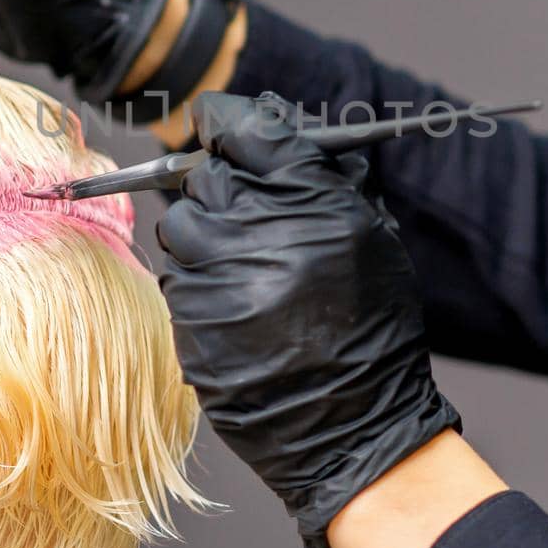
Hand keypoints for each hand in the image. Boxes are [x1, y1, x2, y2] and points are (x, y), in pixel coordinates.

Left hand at [157, 92, 460, 547]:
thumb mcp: (369, 236)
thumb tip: (270, 128)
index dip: (226, 121)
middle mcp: (258, 230)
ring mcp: (217, 277)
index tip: (218, 124)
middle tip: (247, 215)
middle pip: (204, 174)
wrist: (354, 426)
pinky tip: (236, 307)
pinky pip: (175, 278)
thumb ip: (318, 177)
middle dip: (221, 187)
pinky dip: (198, 283)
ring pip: (179, 225)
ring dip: (203, 236)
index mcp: (310, 199)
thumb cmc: (371, 329)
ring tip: (245, 270)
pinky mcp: (190, 322)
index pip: (243, 126)